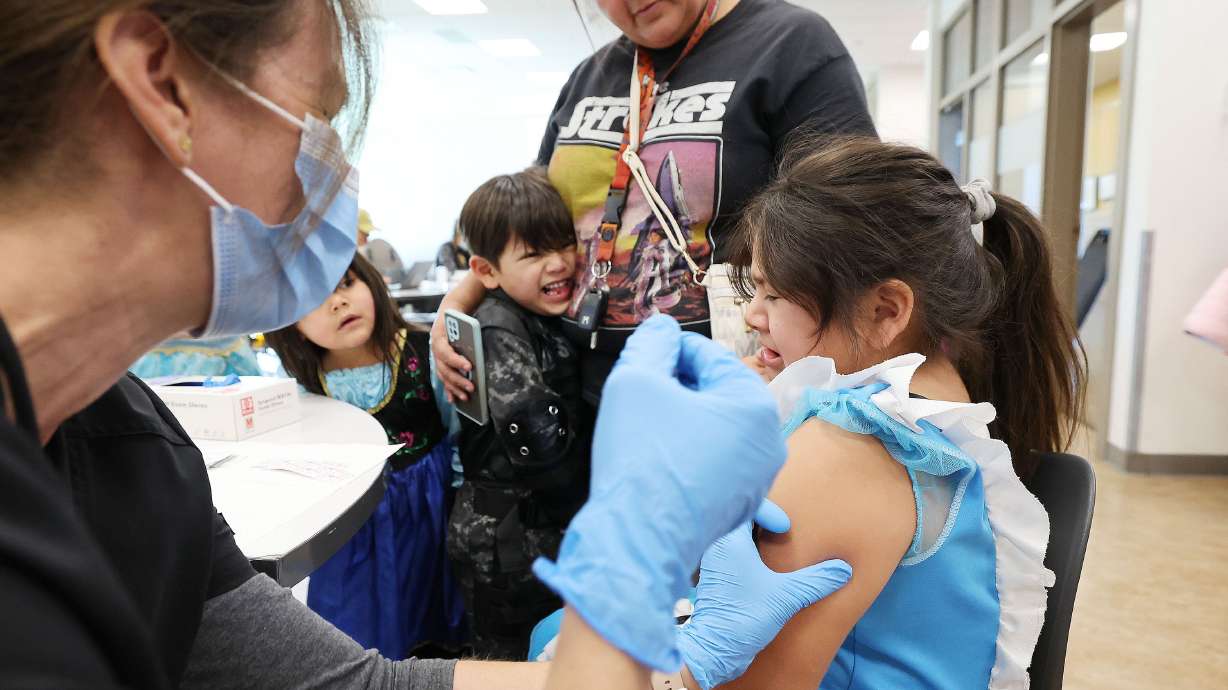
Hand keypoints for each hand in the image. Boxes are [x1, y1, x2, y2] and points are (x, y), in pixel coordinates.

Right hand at [430, 314, 473, 401]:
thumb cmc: (456, 320)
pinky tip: (454, 400)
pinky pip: (443, 380)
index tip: (469, 366)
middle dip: (458, 380)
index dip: (457, 361)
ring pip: (444, 377)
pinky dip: (448, 390)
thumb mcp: (460, 322)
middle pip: (445, 369)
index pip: (446, 353)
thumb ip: (466, 334)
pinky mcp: (440, 365)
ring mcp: (436, 359)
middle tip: (472, 387)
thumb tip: (476, 350)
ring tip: (466, 397)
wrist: (447, 316)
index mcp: (438, 339)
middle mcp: (435, 351)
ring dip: (454, 388)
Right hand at [533, 315, 786, 672]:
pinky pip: (715, 461)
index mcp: (754, 404)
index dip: (668, 350)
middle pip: (716, 391)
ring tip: (646, 428)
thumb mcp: (634, 380)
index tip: (642, 358)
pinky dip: (689, 452)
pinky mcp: (739, 504)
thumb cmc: (640, 460)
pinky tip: (659, 457)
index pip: (707, 355)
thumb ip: (651, 343)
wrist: (638, 540)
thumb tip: (662, 330)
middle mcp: (769, 440)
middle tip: (639, 394)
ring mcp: (757, 477)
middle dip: (677, 386)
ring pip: (715, 426)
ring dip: (683, 419)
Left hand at [678, 523, 851, 688]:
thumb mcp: (786, 596)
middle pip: (738, 516)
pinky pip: (728, 552)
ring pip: (732, 535)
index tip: (785, 529)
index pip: (745, 505)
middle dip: (762, 520)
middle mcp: (715, 546)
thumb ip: (816, 580)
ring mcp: (712, 562)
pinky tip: (761, 568)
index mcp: (728, 541)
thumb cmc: (743, 618)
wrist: (715, 651)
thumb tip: (843, 569)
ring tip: (774, 548)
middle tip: (782, 530)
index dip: (769, 511)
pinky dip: (745, 552)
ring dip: (753, 537)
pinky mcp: (714, 577)